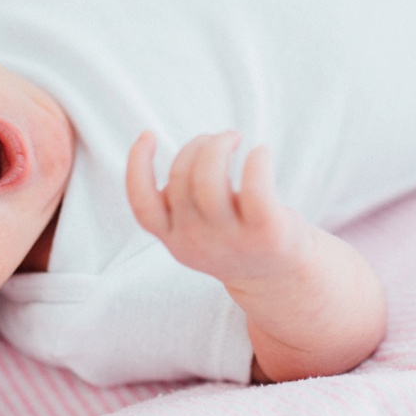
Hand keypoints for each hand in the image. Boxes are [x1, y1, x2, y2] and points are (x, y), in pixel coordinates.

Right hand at [125, 131, 310, 285]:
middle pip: (181, 177)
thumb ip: (179, 207)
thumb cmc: (235, 240)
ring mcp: (231, 239)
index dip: (137, 165)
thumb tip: (180, 166)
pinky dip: (256, 160)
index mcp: (174, 239)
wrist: (278, 280)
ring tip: (234, 138)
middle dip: (196, 145)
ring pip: (208, 178)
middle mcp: (197, 241)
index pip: (142, 204)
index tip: (149, 135)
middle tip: (219, 140)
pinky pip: (254, 186)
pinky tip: (260, 153)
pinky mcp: (265, 232)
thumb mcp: (195, 232)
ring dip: (219, 145)